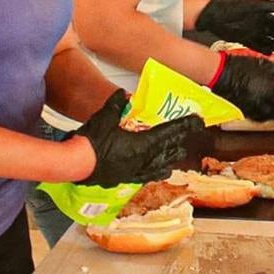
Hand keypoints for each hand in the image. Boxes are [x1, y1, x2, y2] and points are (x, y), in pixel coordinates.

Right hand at [72, 90, 203, 186]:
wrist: (76, 165)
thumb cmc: (90, 143)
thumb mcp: (104, 117)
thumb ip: (116, 105)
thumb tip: (123, 95)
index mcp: (141, 145)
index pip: (168, 133)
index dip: (184, 126)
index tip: (197, 122)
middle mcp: (142, 160)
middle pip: (167, 151)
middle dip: (179, 142)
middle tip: (188, 137)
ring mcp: (134, 172)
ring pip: (159, 166)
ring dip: (169, 159)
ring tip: (177, 155)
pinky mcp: (124, 179)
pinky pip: (146, 177)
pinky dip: (155, 173)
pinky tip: (157, 173)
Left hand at [195, 0, 273, 52]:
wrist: (215, 16)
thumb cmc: (230, 8)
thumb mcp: (250, 6)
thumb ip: (265, 6)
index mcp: (260, 13)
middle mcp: (257, 23)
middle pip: (273, 32)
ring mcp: (251, 31)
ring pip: (266, 39)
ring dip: (273, 44)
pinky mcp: (244, 38)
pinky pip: (256, 45)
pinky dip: (262, 49)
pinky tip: (269, 53)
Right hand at [211, 55, 273, 120]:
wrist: (220, 73)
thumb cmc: (239, 66)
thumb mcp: (262, 63)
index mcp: (270, 86)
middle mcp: (264, 99)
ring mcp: (254, 105)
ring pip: (270, 117)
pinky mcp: (244, 109)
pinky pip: (258, 117)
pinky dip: (265, 118)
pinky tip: (267, 116)